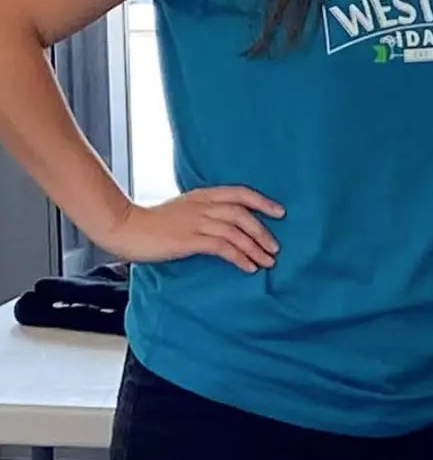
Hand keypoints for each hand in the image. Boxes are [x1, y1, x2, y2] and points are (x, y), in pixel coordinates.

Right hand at [101, 187, 284, 272]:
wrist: (125, 227)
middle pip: (243, 214)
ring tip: (268, 261)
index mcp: (203, 195)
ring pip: (236, 231)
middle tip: (276, 247)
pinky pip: (223, 247)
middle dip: (263, 231)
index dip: (262, 201)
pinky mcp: (190, 240)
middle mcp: (203, 206)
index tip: (280, 212)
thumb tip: (226, 222)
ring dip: (255, 247)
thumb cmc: (153, 222)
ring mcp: (197, 222)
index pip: (240, 193)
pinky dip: (240, 256)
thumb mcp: (183, 208)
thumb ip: (203, 210)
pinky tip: (248, 266)